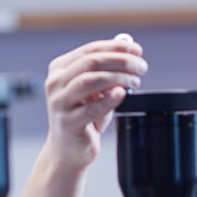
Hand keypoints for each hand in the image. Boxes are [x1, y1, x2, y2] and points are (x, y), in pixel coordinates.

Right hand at [43, 34, 147, 170]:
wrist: (68, 150)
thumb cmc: (83, 117)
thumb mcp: (96, 91)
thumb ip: (108, 70)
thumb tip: (128, 47)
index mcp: (60, 69)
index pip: (91, 50)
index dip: (116, 48)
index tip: (137, 50)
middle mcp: (56, 83)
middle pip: (92, 62)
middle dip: (121, 61)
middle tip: (141, 66)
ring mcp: (59, 103)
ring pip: (90, 81)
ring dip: (118, 78)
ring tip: (135, 81)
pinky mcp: (68, 123)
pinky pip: (91, 108)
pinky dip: (109, 99)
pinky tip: (121, 94)